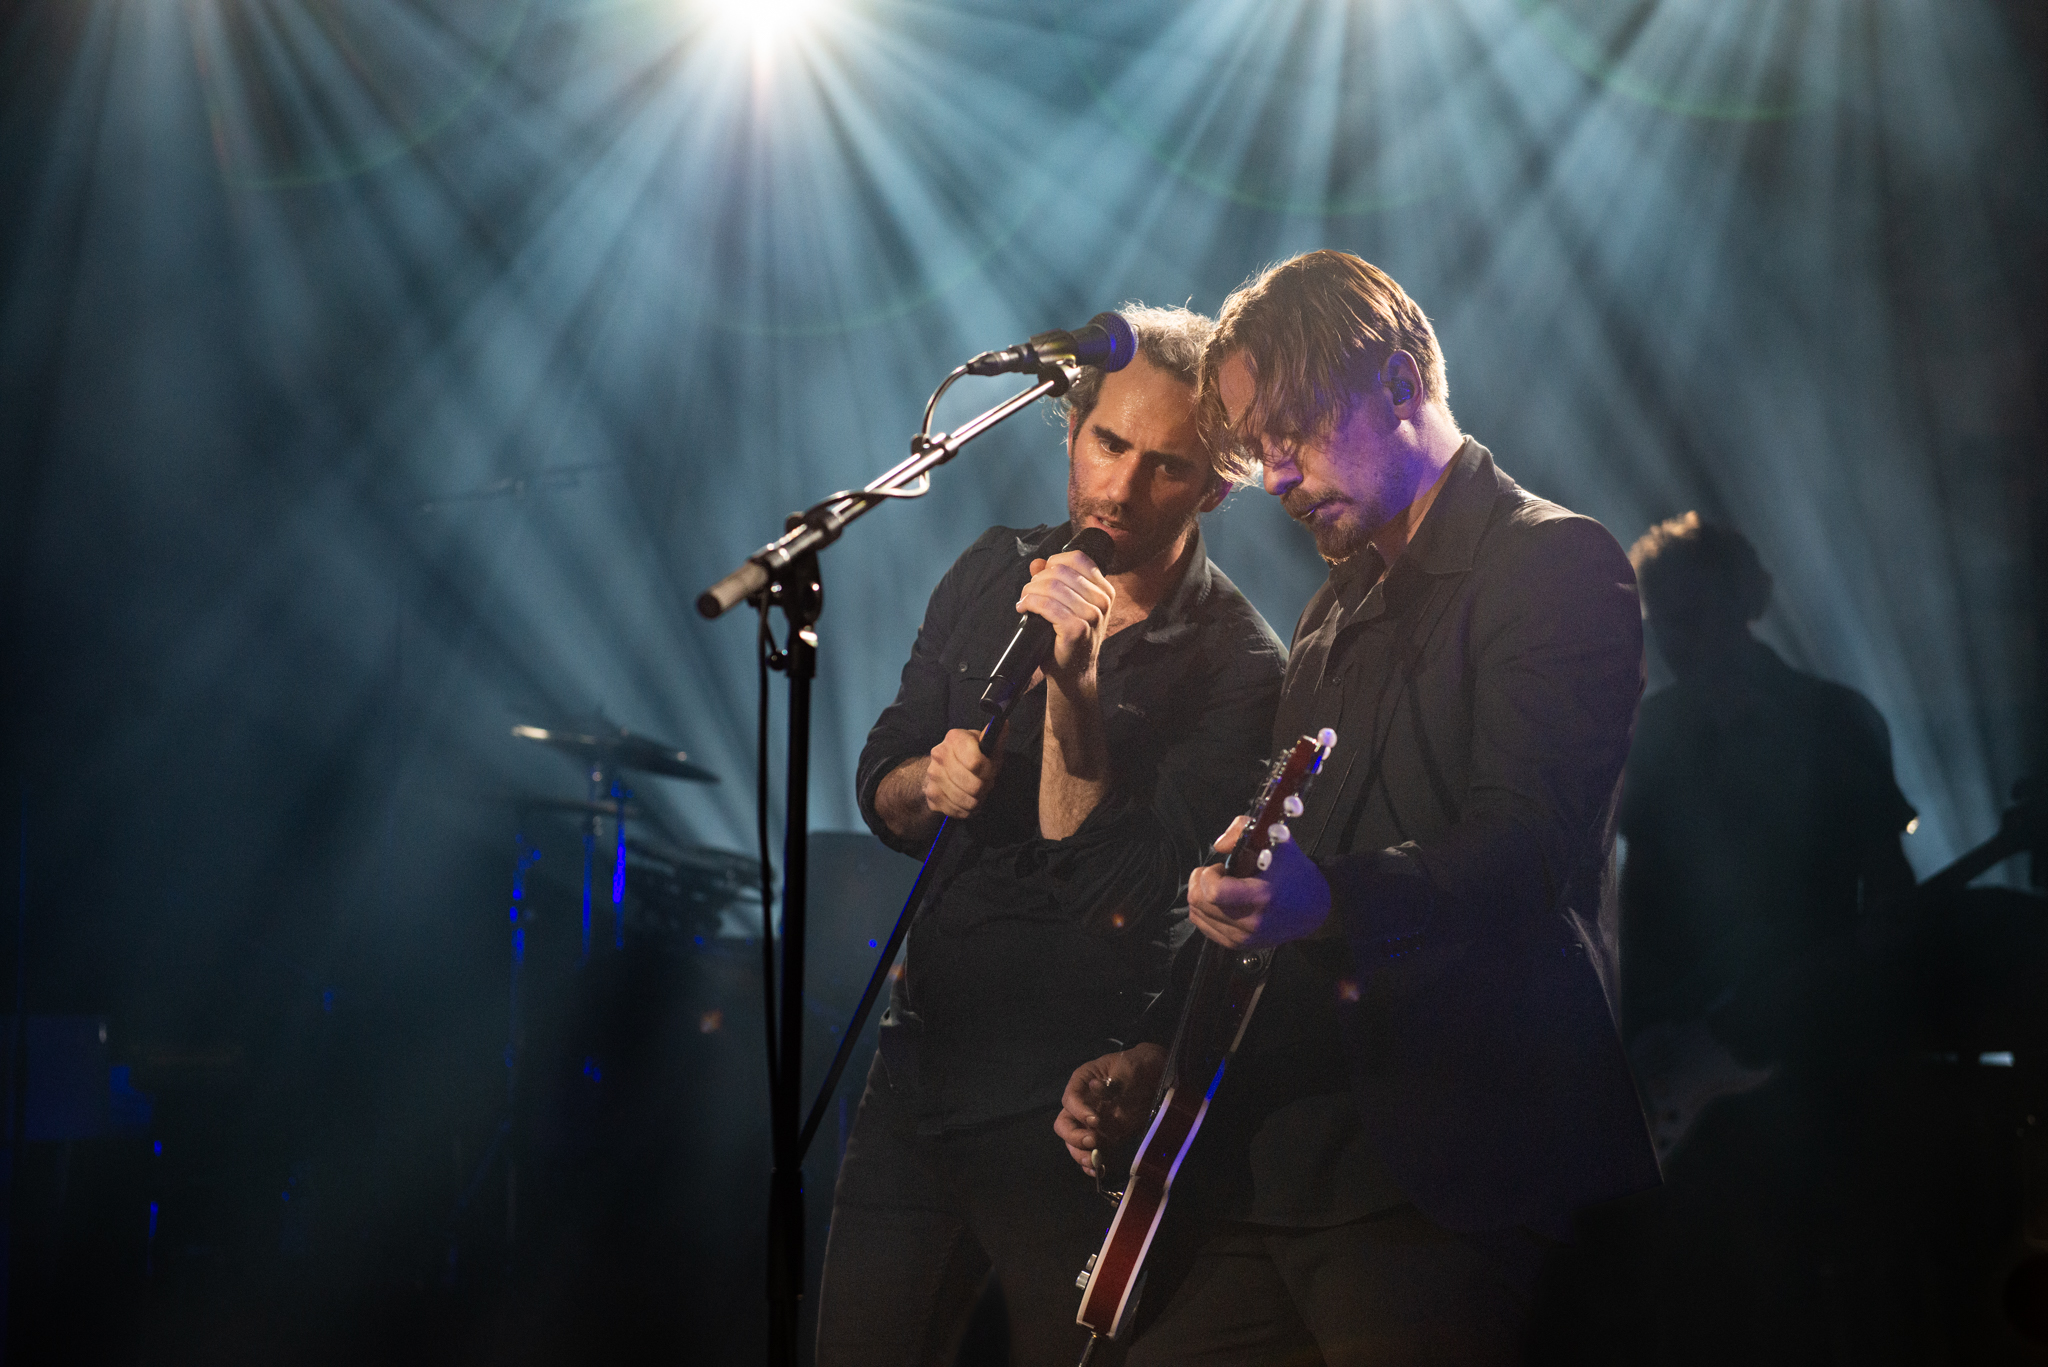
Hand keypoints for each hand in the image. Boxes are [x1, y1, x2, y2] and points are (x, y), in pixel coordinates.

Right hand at [921, 727, 1002, 819]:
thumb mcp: (987, 746)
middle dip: (984, 787)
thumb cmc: (971, 756)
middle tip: (984, 784)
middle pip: (973, 785)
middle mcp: (939, 754)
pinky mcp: (931, 795)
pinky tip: (966, 800)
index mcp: (954, 738)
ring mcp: (932, 776)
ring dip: (976, 800)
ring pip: (966, 801)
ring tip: (976, 792)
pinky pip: (957, 811)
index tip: (990, 771)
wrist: (943, 769)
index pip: (975, 763)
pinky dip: (966, 810)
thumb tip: (1004, 723)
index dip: (988, 771)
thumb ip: (996, 738)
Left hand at [1017, 552, 1114, 687]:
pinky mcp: (1076, 629)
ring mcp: (1092, 615)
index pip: (1078, 558)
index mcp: (1105, 590)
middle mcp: (1102, 601)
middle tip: (1028, 592)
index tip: (1041, 576)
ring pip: (1052, 587)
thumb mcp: (1068, 605)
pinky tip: (1024, 608)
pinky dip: (1030, 603)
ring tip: (1024, 601)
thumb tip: (1036, 562)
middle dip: (1038, 579)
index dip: (1054, 562)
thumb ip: (1054, 581)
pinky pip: (1047, 606)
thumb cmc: (1070, 637)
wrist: (1074, 671)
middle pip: (1061, 571)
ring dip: (1031, 591)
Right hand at [1055, 1043, 1164, 1174]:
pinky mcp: (1104, 1137)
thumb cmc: (1137, 1068)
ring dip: (1081, 1154)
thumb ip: (1113, 1081)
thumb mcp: (1127, 1069)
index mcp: (1082, 1082)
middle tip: (1092, 1141)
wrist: (1156, 1078)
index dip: (1079, 1111)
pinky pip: (1091, 1152)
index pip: (1070, 1099)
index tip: (1096, 1121)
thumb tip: (1095, 1087)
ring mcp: (1091, 1123)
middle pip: (1065, 1124)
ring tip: (1094, 1162)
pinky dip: (1092, 1163)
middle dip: (1074, 1136)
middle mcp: (1081, 1104)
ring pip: (1074, 1142)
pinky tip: (1099, 1170)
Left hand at [1187, 814, 1330, 949]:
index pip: (1214, 892)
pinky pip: (1204, 926)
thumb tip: (1219, 845)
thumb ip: (1244, 829)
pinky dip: (1206, 910)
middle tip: (1220, 875)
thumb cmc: (1295, 873)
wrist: (1314, 908)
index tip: (1221, 867)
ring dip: (1203, 896)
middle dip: (1201, 882)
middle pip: (1200, 903)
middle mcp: (1250, 922)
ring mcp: (1243, 937)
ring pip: (1197, 914)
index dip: (1209, 875)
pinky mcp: (1238, 945)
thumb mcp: (1279, 841)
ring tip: (1224, 888)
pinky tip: (1223, 902)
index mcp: (1261, 896)